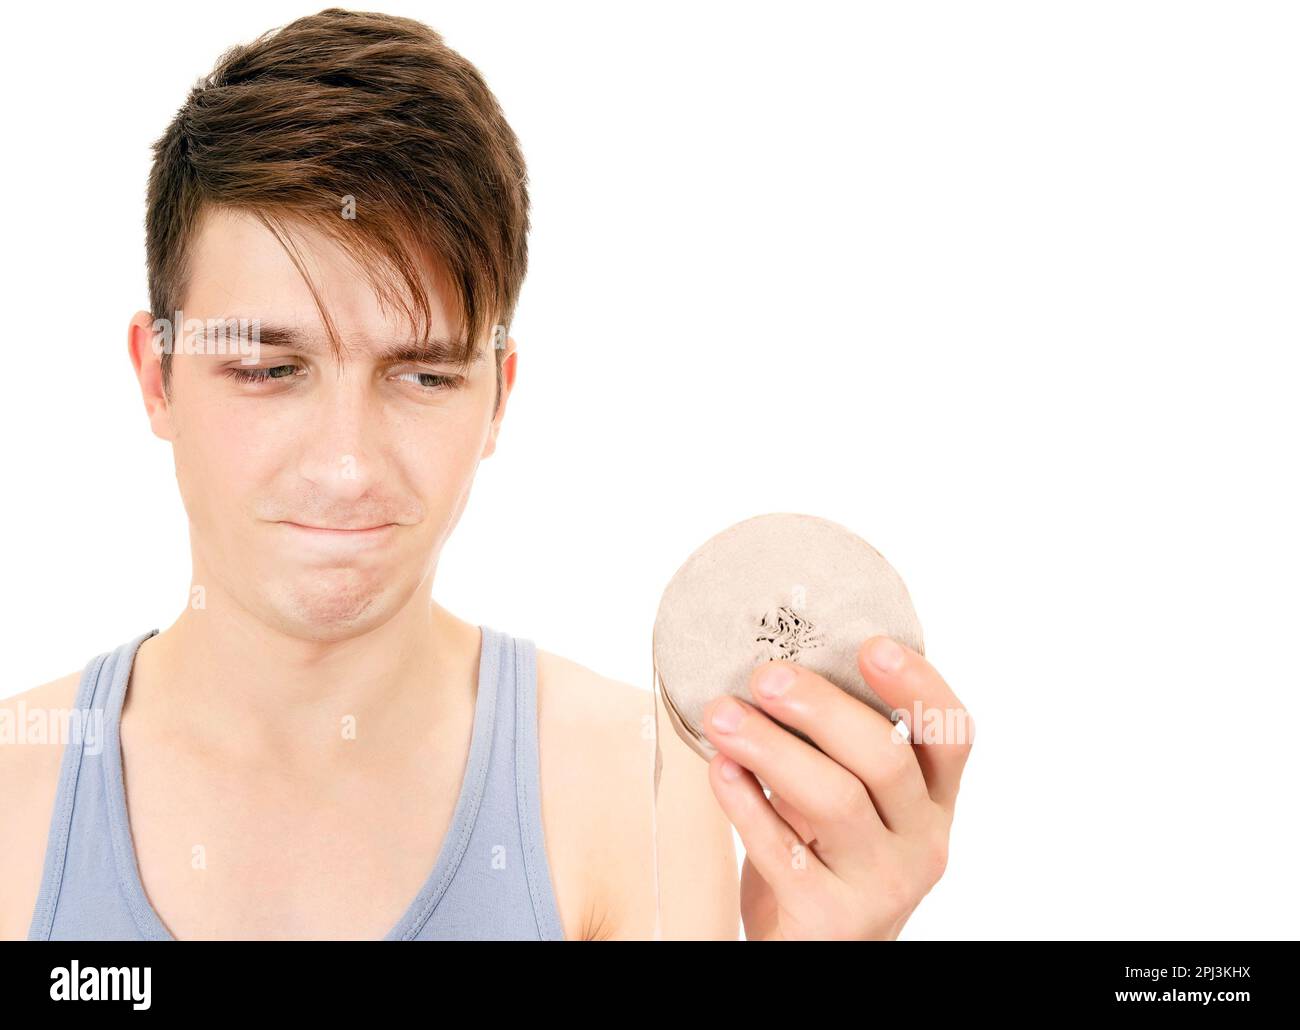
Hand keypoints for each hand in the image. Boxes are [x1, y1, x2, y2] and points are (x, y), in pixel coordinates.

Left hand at [700, 635, 973, 939]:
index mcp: (932, 803)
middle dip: (822, 708)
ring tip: (721, 715)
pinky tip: (720, 768)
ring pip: (835, 801)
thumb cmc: (824, 860)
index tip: (872, 644)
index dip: (918, 686)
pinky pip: (783, 850)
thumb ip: (834, 751)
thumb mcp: (850, 804)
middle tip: (767, 676)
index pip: (951, 736)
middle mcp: (922, 843)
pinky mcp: (831, 919)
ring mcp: (882, 885)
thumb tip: (777, 672)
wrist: (812, 953)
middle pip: (887, 760)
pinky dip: (746, 803)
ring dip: (772, 748)